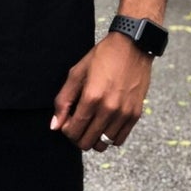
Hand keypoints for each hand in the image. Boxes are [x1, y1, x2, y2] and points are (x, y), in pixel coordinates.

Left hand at [50, 35, 152, 151]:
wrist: (133, 47)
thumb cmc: (102, 57)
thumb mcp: (77, 73)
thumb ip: (63, 101)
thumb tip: (55, 126)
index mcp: (91, 97)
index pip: (74, 131)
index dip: (66, 131)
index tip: (68, 121)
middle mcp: (109, 109)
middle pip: (87, 142)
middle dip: (78, 136)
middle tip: (78, 124)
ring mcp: (124, 113)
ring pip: (103, 144)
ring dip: (94, 137)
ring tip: (92, 123)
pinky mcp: (135, 115)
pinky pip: (119, 140)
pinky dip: (109, 136)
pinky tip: (105, 123)